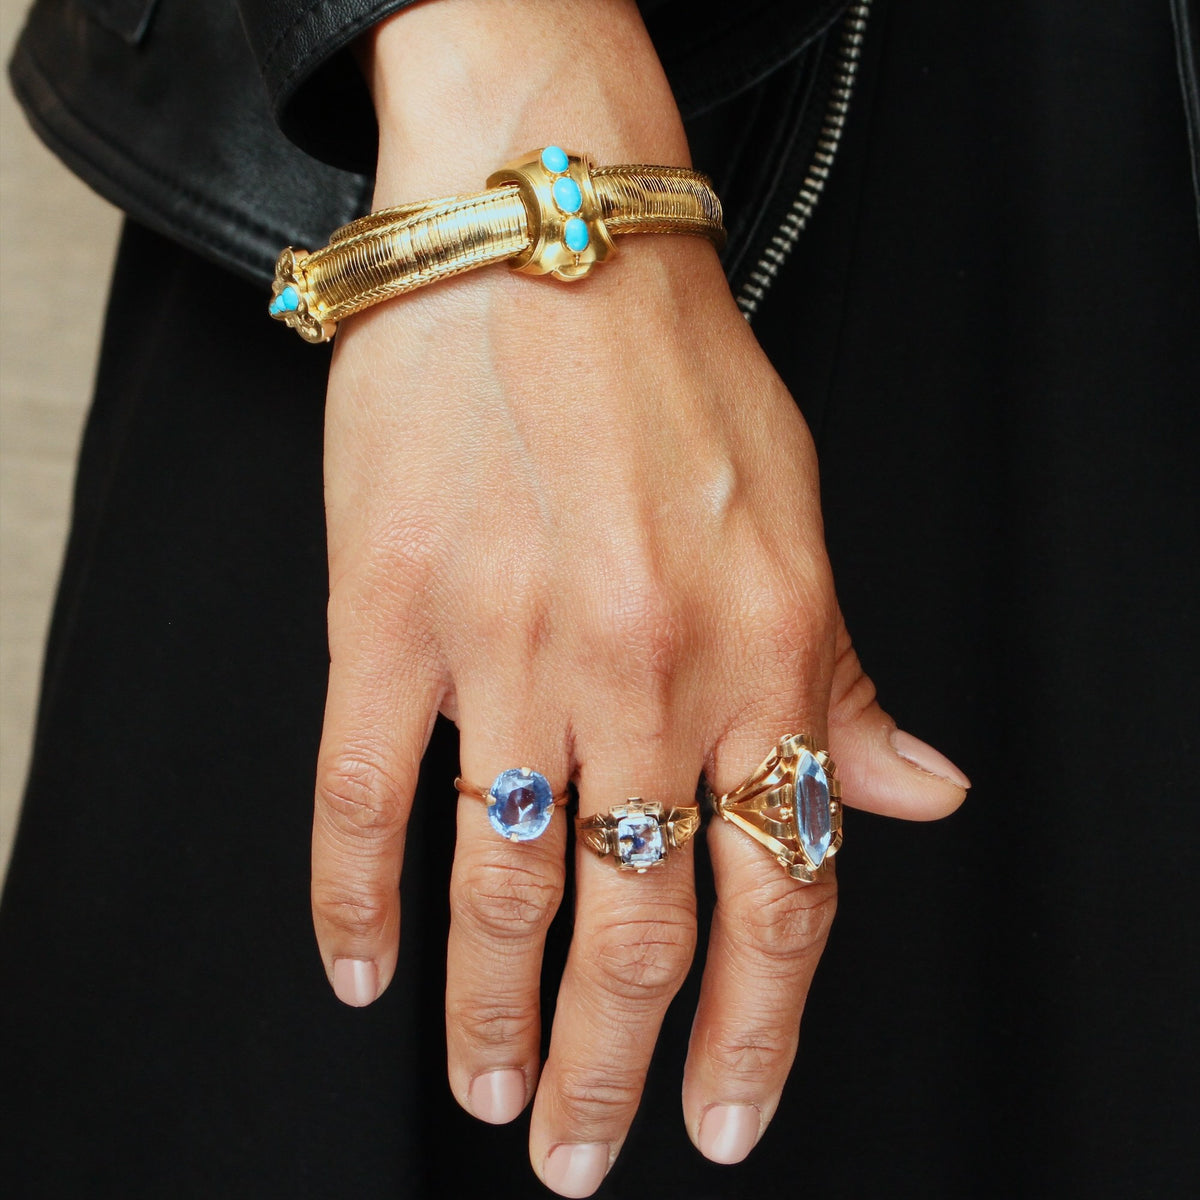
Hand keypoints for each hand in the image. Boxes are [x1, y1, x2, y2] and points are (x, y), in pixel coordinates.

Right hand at [311, 3, 968, 1195]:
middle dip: (609, 1065)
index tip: (727, 1116)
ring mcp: (507, 649)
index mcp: (762, 653)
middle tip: (573, 1150)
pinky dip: (352, 899)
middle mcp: (644, 673)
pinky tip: (362, 969)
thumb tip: (911, 794)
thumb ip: (847, 676)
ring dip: (491, 1012)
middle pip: (636, 923)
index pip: (781, 890)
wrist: (543, 239)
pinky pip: (360, 793)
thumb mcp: (803, 520)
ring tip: (483, 1088)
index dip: (761, 1027)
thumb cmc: (675, 372)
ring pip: (500, 885)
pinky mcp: (388, 612)